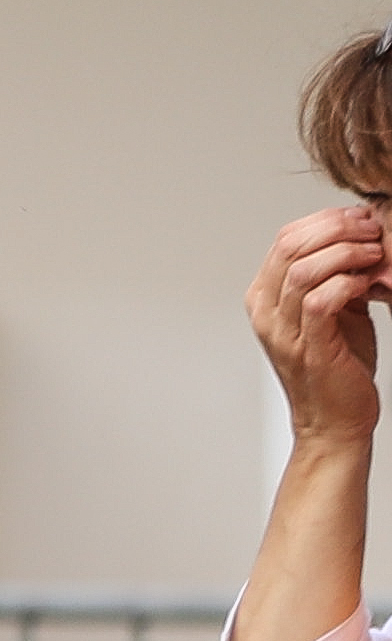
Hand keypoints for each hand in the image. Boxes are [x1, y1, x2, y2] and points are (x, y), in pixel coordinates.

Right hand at [258, 202, 390, 445]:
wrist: (335, 422)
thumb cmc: (337, 369)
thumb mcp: (333, 313)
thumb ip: (335, 279)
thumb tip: (358, 241)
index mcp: (266, 297)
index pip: (284, 239)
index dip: (323, 221)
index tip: (358, 218)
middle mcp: (266, 311)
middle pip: (291, 247)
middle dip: (337, 229)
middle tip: (370, 230)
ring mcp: (283, 331)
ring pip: (304, 269)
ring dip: (346, 253)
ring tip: (374, 253)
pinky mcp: (308, 348)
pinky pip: (320, 301)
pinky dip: (346, 283)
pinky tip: (366, 283)